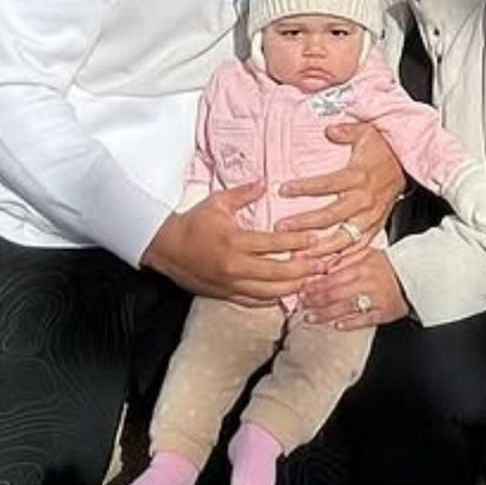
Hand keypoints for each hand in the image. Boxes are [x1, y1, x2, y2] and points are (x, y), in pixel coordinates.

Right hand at [142, 182, 319, 303]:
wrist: (165, 247)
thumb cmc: (192, 223)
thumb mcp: (217, 202)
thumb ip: (243, 193)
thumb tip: (264, 183)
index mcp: (234, 240)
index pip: (273, 243)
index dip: (297, 242)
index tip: (314, 240)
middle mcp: (234, 265)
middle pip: (277, 273)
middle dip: (302, 270)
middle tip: (321, 265)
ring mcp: (229, 283)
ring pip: (268, 292)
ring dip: (292, 288)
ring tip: (310, 282)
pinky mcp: (224, 294)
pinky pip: (253, 301)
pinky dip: (272, 300)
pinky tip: (286, 295)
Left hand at [276, 121, 404, 260]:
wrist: (406, 165)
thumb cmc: (382, 150)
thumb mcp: (367, 132)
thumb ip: (348, 131)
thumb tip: (331, 129)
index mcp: (358, 177)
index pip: (328, 183)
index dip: (305, 187)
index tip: (283, 190)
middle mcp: (364, 200)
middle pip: (331, 215)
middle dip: (305, 224)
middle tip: (282, 229)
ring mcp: (370, 216)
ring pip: (343, 237)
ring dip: (320, 248)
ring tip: (299, 256)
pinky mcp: (375, 227)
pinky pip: (359, 246)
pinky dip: (343, 258)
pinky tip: (326, 266)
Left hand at [301, 247, 408, 329]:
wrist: (417, 277)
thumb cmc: (390, 266)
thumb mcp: (367, 254)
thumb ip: (346, 259)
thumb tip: (324, 266)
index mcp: (361, 267)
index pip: (332, 277)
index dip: (315, 285)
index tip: (302, 290)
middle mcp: (367, 282)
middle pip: (334, 293)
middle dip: (315, 300)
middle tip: (301, 305)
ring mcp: (375, 299)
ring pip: (345, 307)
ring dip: (325, 314)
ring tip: (310, 318)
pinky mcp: (384, 313)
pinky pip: (364, 319)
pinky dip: (349, 323)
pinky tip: (336, 325)